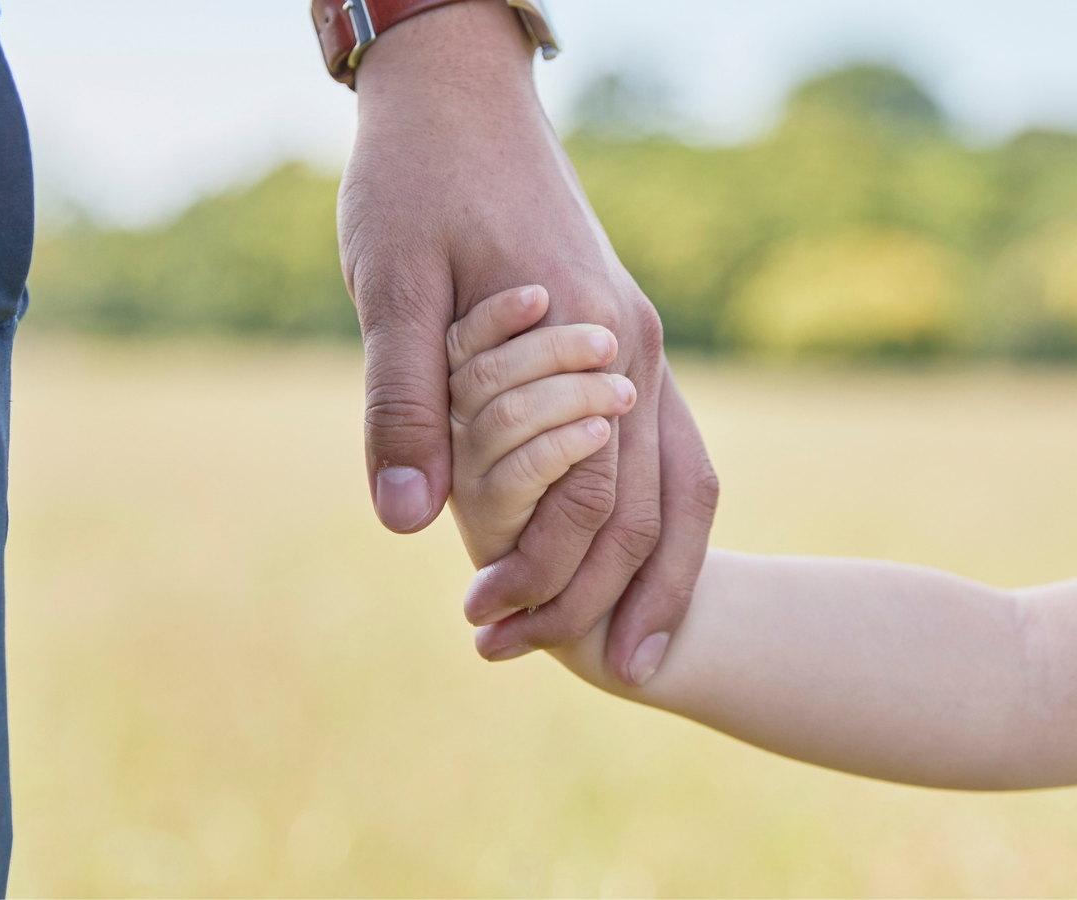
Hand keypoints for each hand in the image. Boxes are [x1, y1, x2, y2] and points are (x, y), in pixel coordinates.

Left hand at [338, 0, 718, 683]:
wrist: (459, 94)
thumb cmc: (416, 180)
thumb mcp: (392, 286)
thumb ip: (404, 401)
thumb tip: (408, 521)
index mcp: (582, 338)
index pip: (587, 497)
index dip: (541, 575)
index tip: (483, 626)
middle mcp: (633, 348)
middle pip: (651, 507)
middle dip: (602, 598)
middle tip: (548, 662)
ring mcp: (641, 342)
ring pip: (684, 482)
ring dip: (659, 573)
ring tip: (632, 654)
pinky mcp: (626, 337)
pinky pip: (673, 448)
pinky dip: (661, 518)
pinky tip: (632, 557)